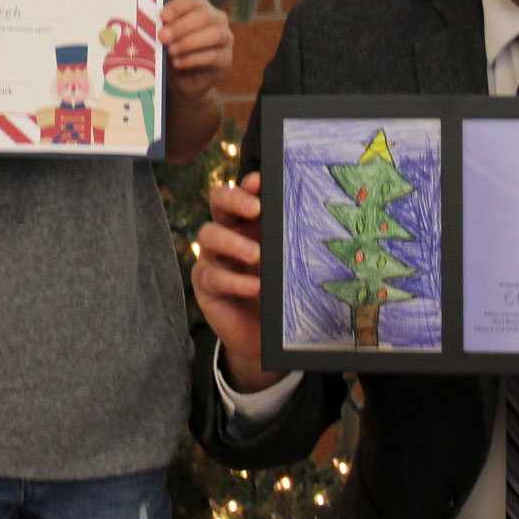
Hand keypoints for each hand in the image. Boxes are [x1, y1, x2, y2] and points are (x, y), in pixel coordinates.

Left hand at [160, 0, 233, 102]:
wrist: (185, 79)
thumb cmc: (175, 51)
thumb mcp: (168, 38)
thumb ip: (165, 28)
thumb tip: (157, 24)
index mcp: (202, 8)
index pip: (191, 2)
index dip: (176, 7)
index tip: (162, 16)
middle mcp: (217, 19)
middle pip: (204, 16)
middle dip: (181, 26)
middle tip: (163, 36)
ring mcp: (226, 39)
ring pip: (214, 35)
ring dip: (189, 42)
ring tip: (170, 51)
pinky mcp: (226, 58)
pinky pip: (213, 56)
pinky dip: (192, 59)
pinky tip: (178, 63)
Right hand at [191, 171, 285, 393]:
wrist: (263, 336)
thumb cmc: (279, 293)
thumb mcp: (287, 265)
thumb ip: (290, 244)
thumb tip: (314, 224)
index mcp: (249, 222)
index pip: (243, 193)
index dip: (248, 184)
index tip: (260, 182)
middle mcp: (228, 233)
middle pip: (218, 202)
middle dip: (234, 199)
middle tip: (255, 208)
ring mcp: (213, 256)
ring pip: (208, 235)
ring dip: (233, 242)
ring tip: (256, 255)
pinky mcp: (204, 283)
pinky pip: (211, 274)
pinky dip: (233, 280)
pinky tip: (254, 287)